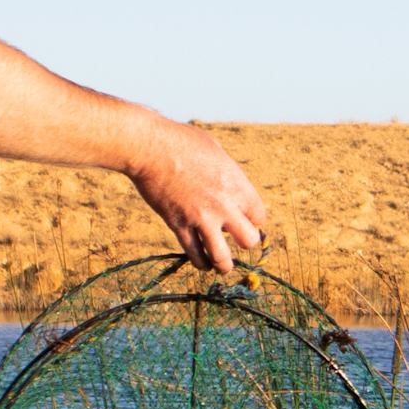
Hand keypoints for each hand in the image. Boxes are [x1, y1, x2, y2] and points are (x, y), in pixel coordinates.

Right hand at [127, 120, 266, 273]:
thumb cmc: (180, 141)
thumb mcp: (214, 148)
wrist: (150, 147)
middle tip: (236, 240)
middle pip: (249, 240)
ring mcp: (201, 218)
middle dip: (244, 243)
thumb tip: (226, 175)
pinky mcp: (178, 226)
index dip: (252, 221)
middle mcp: (223, 205)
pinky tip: (202, 264)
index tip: (243, 220)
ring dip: (224, 265)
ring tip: (222, 267)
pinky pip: (194, 254)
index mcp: (236, 184)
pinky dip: (200, 263)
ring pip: (222, 258)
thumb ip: (224, 168)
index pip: (259, 216)